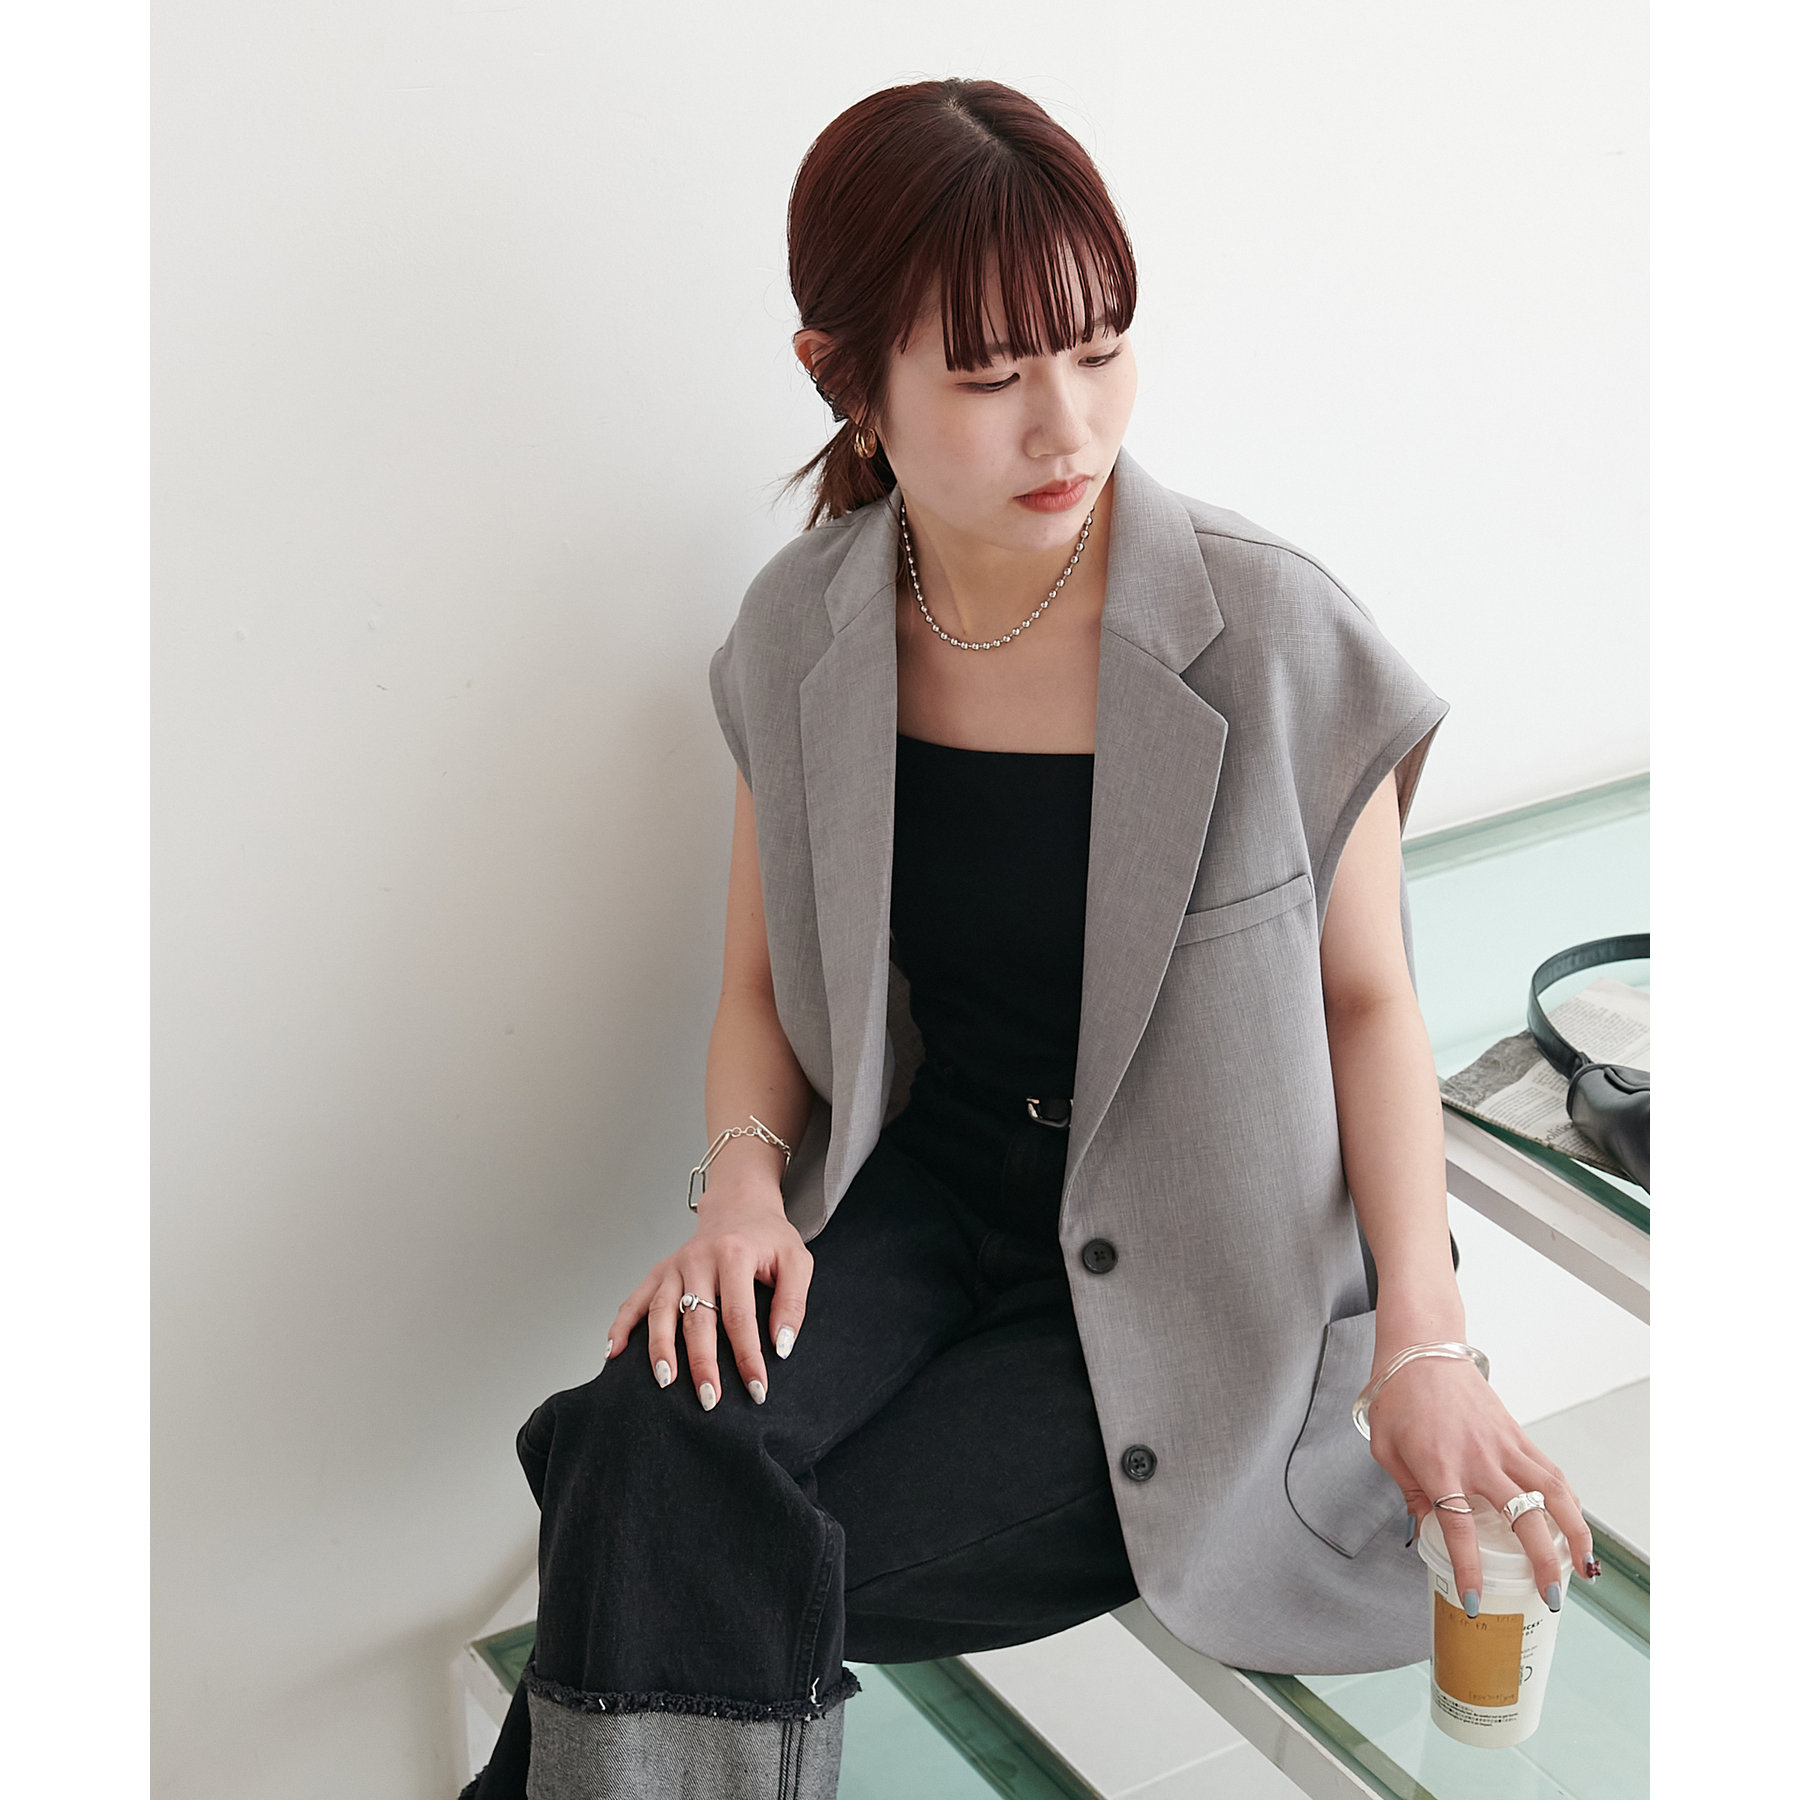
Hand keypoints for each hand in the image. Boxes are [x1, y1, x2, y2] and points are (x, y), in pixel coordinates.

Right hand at [601, 1177, 812, 1410]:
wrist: (739, 1205)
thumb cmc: (769, 1237)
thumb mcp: (797, 1261)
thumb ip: (792, 1303)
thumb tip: (780, 1347)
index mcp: (734, 1254)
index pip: (739, 1316)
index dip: (747, 1356)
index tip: (756, 1388)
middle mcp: (699, 1259)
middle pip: (697, 1318)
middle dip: (702, 1363)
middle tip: (709, 1399)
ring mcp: (675, 1265)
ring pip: (661, 1311)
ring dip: (660, 1349)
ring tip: (664, 1382)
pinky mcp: (660, 1271)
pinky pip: (635, 1299)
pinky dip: (622, 1326)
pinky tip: (613, 1352)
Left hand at [1367, 1354, 1599, 1613]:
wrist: (1420, 1350)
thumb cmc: (1398, 1398)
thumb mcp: (1386, 1450)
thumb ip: (1408, 1494)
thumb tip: (1426, 1533)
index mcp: (1438, 1465)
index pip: (1458, 1527)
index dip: (1469, 1569)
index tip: (1475, 1601)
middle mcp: (1478, 1457)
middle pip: (1523, 1516)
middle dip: (1543, 1561)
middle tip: (1550, 1595)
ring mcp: (1503, 1444)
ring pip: (1553, 1493)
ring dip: (1574, 1532)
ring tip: (1584, 1567)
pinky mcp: (1517, 1433)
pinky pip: (1550, 1471)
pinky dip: (1569, 1499)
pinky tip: (1575, 1523)